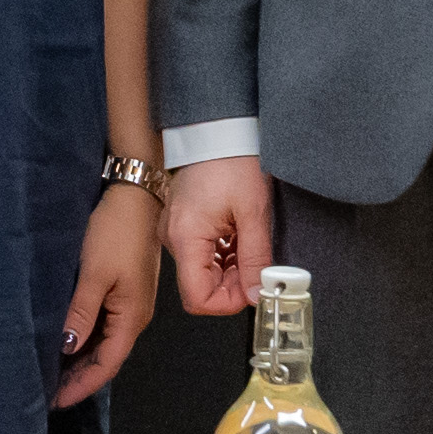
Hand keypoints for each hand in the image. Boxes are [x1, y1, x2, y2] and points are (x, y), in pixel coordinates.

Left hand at [58, 185, 162, 409]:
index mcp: (132, 318)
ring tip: (49, 370)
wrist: (135, 195)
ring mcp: (130, 303)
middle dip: (78, 377)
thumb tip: (66, 348)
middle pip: (105, 358)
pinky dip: (84, 337)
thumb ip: (81, 313)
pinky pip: (103, 324)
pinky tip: (64, 339)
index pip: (106, 365)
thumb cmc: (116, 232)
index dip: (80, 386)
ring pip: (103, 342)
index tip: (54, 400)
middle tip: (46, 390)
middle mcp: (134, 316)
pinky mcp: (123, 290)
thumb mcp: (94, 274)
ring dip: (79, 358)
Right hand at [160, 160, 271, 315]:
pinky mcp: (182, 225)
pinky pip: (201, 254)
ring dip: (230, 269)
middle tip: (258, 264)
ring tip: (250, 243)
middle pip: (200, 286)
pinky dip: (223, 255)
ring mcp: (175, 232)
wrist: (216, 130)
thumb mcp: (253, 213)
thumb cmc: (232, 162)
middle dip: (233, 284)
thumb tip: (258, 293)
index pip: (197, 297)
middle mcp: (174, 239)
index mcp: (186, 238)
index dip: (228, 302)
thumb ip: (255, 258)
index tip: (253, 289)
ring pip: (203, 272)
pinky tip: (240, 238)